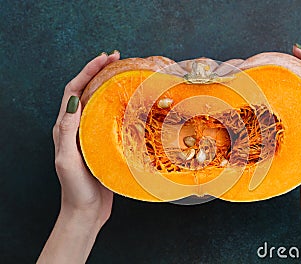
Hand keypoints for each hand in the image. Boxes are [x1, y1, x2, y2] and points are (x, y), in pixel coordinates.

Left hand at [53, 51, 119, 226]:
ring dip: (108, 85)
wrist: (85, 211)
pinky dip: (118, 104)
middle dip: (99, 71)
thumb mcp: (67, 160)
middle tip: (117, 58)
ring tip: (123, 73)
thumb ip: (67, 131)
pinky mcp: (102, 142)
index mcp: (64, 127)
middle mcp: (76, 127)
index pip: (73, 90)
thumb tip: (74, 100)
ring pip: (98, 102)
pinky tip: (130, 103)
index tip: (104, 58)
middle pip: (86, 91)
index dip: (87, 71)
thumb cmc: (75, 189)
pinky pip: (109, 117)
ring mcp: (89, 134)